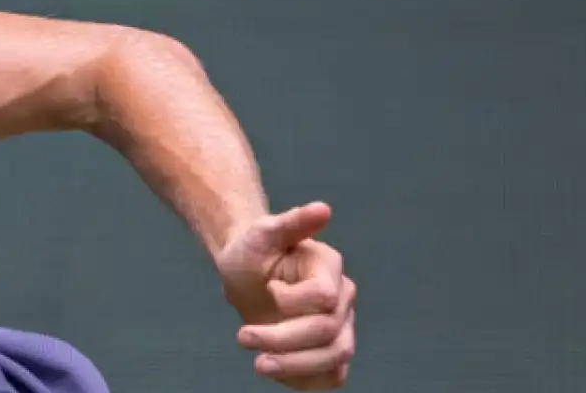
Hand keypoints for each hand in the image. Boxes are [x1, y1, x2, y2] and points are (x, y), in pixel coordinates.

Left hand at [214, 201, 356, 388]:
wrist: (246, 274)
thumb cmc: (254, 250)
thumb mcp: (262, 233)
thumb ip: (292, 222)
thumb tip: (323, 208)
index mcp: (330, 269)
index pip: (324, 298)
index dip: (292, 300)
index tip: (268, 288)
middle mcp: (342, 301)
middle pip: (327, 333)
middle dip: (283, 339)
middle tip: (243, 337)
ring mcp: (339, 329)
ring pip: (335, 358)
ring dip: (294, 365)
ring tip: (259, 364)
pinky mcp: (329, 353)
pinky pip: (330, 377)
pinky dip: (305, 378)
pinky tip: (275, 370)